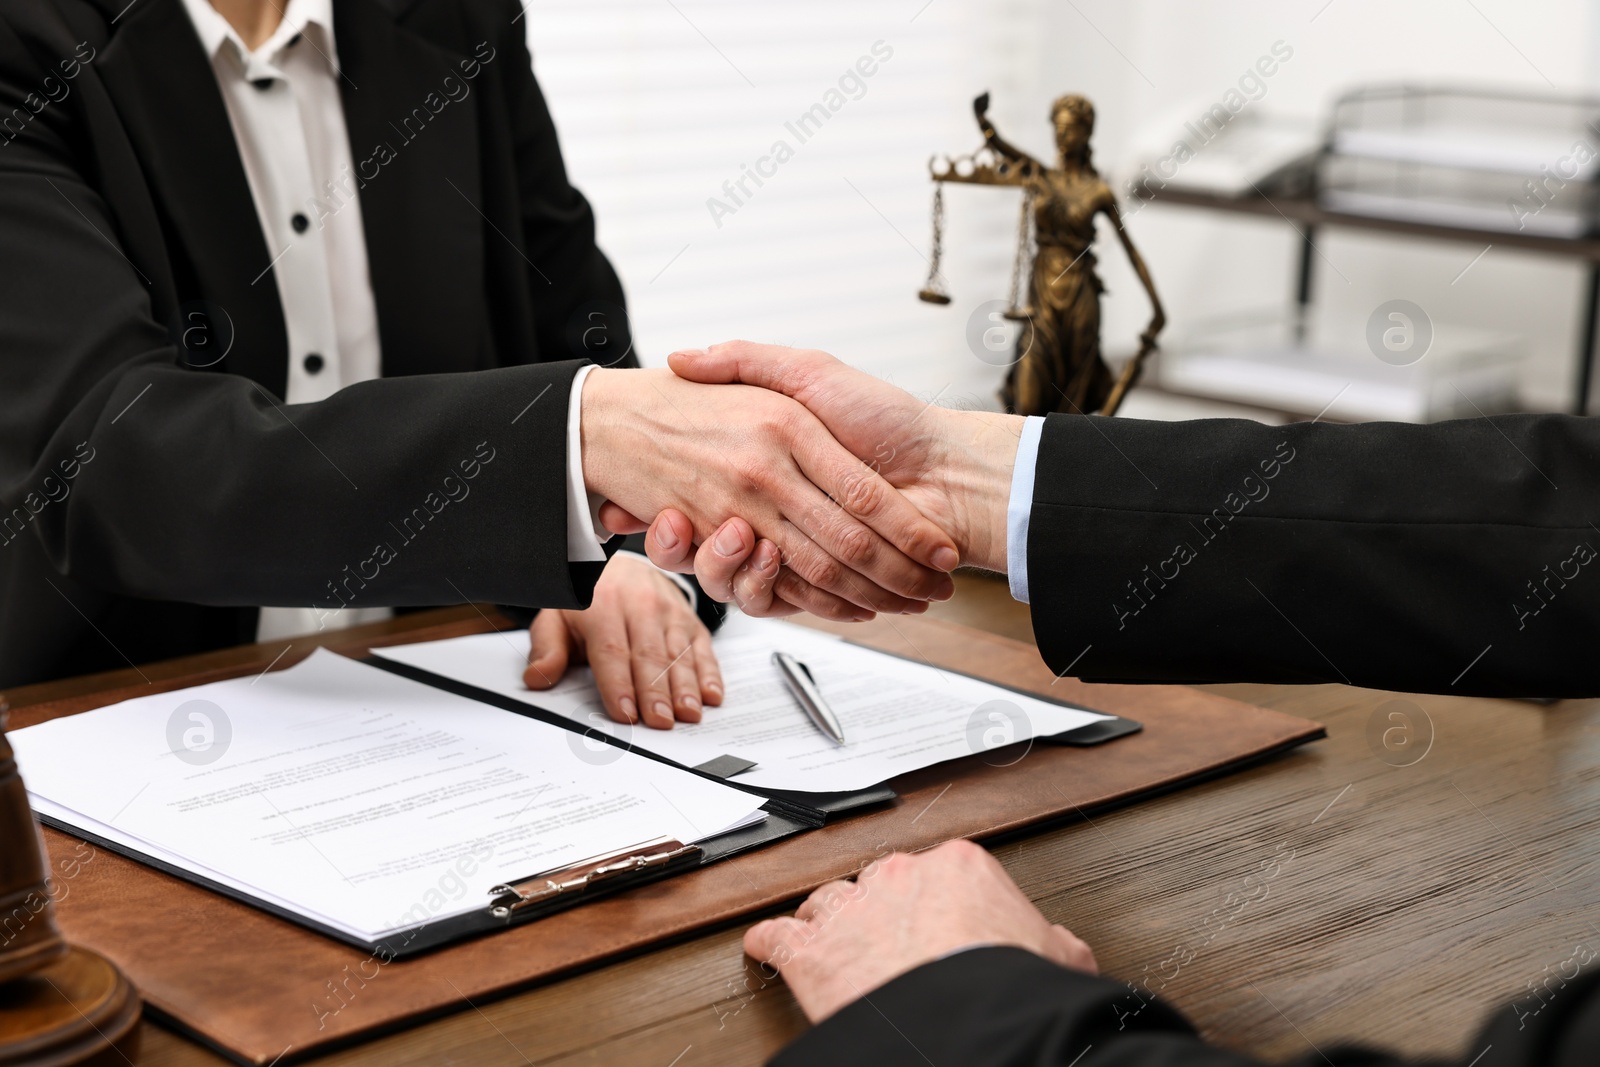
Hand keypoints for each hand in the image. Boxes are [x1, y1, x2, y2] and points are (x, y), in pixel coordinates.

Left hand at [523, 553, 719, 729]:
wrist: (624, 567)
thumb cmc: (588, 601)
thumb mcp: (557, 616)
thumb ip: (547, 647)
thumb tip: (537, 678)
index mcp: (603, 606)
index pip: (612, 650)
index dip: (619, 684)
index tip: (625, 713)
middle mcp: (640, 606)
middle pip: (650, 655)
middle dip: (656, 692)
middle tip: (661, 722)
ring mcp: (670, 613)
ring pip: (679, 654)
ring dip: (686, 687)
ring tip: (689, 714)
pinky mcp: (691, 621)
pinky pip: (702, 649)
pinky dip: (709, 673)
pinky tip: (712, 695)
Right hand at [633, 343, 1023, 613]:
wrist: (953, 469)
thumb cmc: (888, 416)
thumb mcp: (808, 371)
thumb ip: (747, 360)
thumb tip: (680, 358)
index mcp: (769, 462)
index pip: (698, 487)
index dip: (663, 498)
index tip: (631, 499)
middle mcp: (775, 508)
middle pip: (707, 536)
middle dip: (678, 540)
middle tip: (663, 521)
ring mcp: (793, 548)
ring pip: (734, 573)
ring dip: (726, 563)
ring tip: (735, 534)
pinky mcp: (816, 584)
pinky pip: (775, 598)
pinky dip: (764, 589)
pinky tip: (766, 560)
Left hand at [743, 840, 1096, 1022]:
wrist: (963, 1020)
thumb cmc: (1005, 986)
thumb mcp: (1056, 956)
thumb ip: (1051, 941)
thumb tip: (1060, 946)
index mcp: (960, 868)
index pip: (940, 871)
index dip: (934, 901)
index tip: (936, 918)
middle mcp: (899, 878)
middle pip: (879, 881)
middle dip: (881, 910)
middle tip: (887, 938)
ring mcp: (850, 911)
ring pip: (826, 902)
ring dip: (827, 922)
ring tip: (829, 938)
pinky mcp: (810, 953)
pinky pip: (777, 937)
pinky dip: (769, 944)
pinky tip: (768, 948)